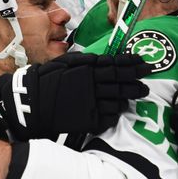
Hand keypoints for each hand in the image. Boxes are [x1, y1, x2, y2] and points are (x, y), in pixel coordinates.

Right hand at [0, 52, 151, 140]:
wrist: (30, 103)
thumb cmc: (46, 80)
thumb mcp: (66, 62)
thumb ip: (87, 60)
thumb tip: (104, 58)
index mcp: (88, 68)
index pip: (117, 64)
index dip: (132, 63)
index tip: (143, 62)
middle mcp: (93, 84)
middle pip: (122, 82)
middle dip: (137, 80)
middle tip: (147, 81)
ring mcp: (92, 103)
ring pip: (119, 100)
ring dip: (129, 97)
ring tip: (137, 95)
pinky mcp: (89, 119)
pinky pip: (109, 117)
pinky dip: (116, 113)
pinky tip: (120, 109)